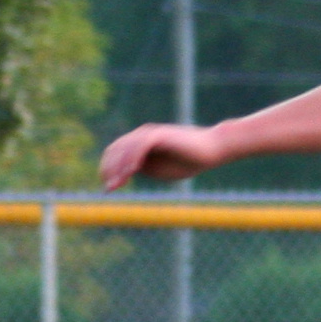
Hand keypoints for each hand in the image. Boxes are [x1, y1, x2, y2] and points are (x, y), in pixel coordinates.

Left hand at [100, 124, 222, 189]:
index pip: (116, 153)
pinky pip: (140, 146)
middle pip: (116, 150)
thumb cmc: (189, 161)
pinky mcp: (159, 135)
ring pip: (126, 148)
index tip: (109, 187)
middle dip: (109, 169)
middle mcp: (141, 135)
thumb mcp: (161, 169)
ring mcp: (149, 133)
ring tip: (116, 183)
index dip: (108, 169)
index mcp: (140, 143)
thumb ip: (143, 168)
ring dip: (119, 167)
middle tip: (109, 187)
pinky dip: (133, 159)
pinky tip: (131, 172)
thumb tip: (125, 173)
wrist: (212, 149)